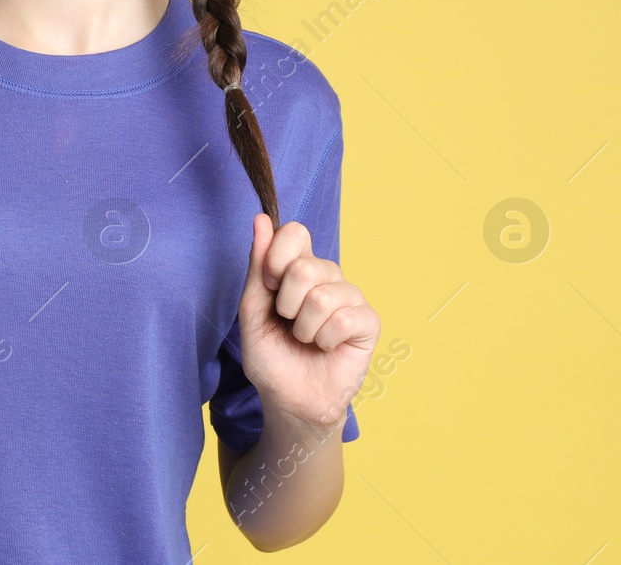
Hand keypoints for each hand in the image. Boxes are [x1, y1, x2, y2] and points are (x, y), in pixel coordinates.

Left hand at [237, 212, 378, 434]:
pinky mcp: (368, 322)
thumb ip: (257, 266)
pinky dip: (325, 339)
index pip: (295, 232)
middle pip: (305, 266)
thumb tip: (260, 220)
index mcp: (298, 267)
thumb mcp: (252, 310)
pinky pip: (345, 319)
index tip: (268, 285)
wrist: (289, 400)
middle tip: (287, 322)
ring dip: (304, 328)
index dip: (276, 258)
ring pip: (323, 296)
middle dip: (285, 303)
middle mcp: (327, 276)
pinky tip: (326, 347)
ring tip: (306, 339)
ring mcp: (350, 298)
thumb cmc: (272, 356)